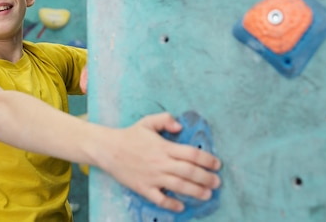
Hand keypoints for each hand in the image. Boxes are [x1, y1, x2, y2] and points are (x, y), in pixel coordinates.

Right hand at [98, 112, 221, 211]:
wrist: (108, 149)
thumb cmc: (130, 135)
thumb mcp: (147, 121)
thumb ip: (165, 120)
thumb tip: (179, 126)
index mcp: (164, 146)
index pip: (190, 153)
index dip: (206, 159)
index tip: (217, 164)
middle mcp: (161, 162)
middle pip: (188, 171)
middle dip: (206, 178)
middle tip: (217, 182)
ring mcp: (152, 177)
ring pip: (178, 186)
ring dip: (195, 191)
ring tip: (207, 194)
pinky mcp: (143, 188)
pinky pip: (159, 198)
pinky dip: (171, 203)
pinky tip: (181, 206)